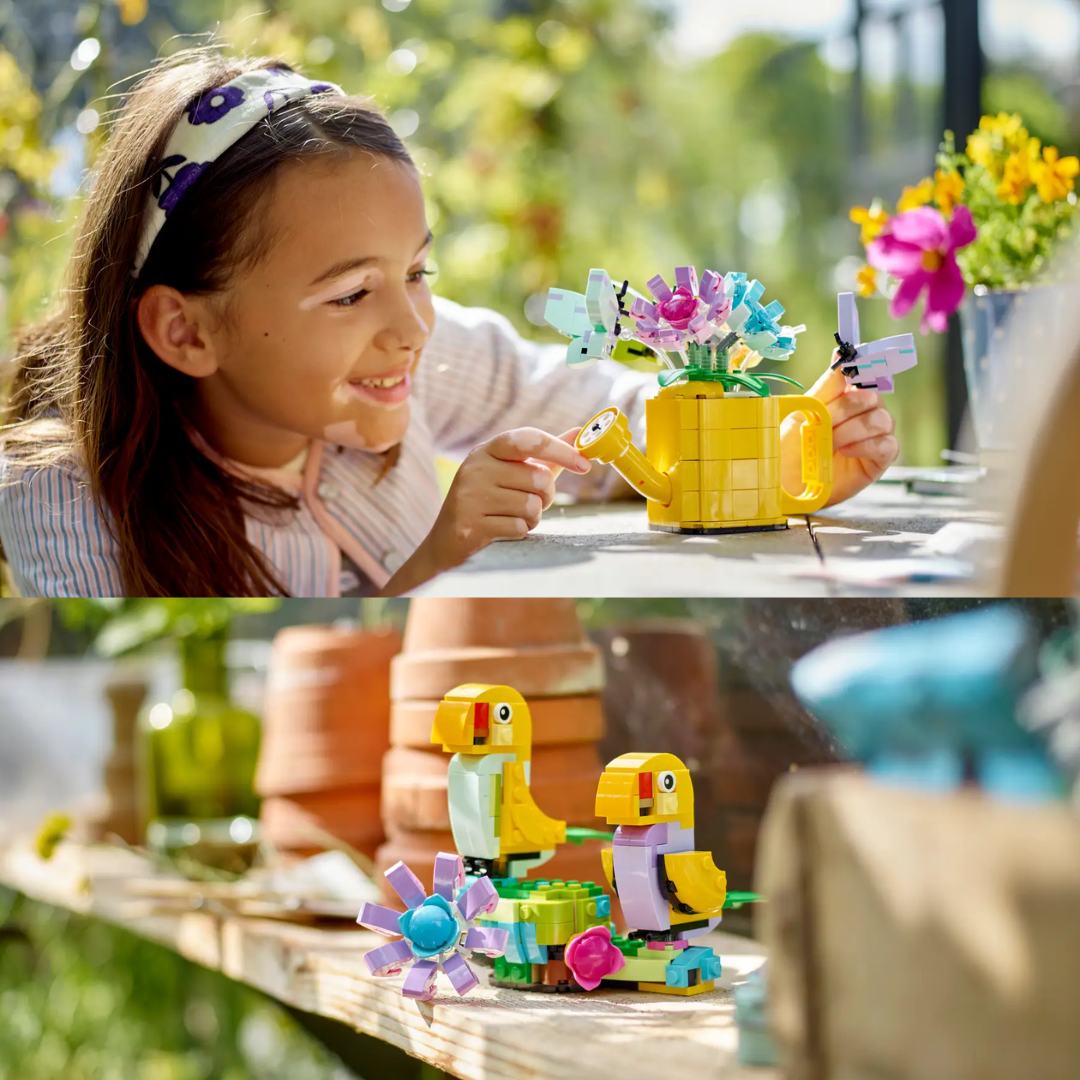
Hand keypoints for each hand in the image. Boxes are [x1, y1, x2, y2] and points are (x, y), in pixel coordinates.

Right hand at [382, 427, 588, 592]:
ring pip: (531, 506)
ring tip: (512, 517)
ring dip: (532, 517)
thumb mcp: (514, 473)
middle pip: (538, 478)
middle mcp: (476, 468)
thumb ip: (546, 455)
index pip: (529, 440)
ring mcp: (470, 496)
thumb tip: (580, 432)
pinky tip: (502, 531)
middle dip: (545, 496)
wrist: (447, 542)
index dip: (560, 450)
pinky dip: (519, 532)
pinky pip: (519, 527)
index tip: (584, 465)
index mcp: (487, 450)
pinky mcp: (470, 524)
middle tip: (532, 502)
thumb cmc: (489, 503)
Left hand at [781, 361, 897, 507]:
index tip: (851, 364)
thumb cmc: (791, 448)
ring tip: (831, 441)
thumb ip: (826, 385)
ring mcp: (873, 437)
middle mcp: (863, 414)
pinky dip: (865, 445)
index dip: (863, 365)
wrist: (785, 482)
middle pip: (872, 397)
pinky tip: (845, 451)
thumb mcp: (804, 411)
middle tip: (825, 421)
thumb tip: (840, 352)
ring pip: (882, 419)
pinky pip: (887, 445)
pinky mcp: (878, 460)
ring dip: (853, 428)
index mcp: (845, 398)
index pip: (863, 374)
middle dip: (846, 407)